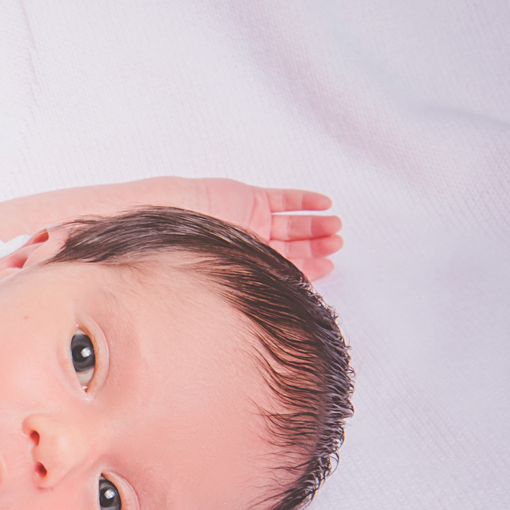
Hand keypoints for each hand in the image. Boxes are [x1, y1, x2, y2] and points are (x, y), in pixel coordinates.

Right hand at [186, 179, 342, 279]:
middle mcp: (249, 243)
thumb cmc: (195, 253)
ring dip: (314, 224)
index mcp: (245, 265)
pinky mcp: (250, 197)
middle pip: (291, 244)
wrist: (173, 222)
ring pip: (290, 222)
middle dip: (316, 244)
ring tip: (335, 225)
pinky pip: (283, 198)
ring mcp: (250, 219)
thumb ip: (262, 285)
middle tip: (336, 243)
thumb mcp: (235, 276)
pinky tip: (323, 203)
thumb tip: (289, 312)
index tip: (330, 266)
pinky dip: (304, 200)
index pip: (283, 267)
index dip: (309, 267)